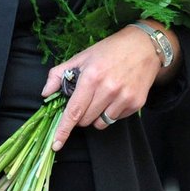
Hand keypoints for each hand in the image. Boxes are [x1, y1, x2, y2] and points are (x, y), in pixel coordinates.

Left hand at [42, 23, 179, 151]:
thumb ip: (59, 74)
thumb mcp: (81, 57)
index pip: (74, 111)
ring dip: (95, 115)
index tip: (56, 144)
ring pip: (100, 123)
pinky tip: (115, 96)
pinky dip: (110, 113)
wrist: (144, 46)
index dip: (63, 129)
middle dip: (80, 114)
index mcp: (92, 77)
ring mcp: (124, 97)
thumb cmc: (110, 50)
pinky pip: (115, 119)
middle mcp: (109, 89)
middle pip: (85, 120)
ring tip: (101, 96)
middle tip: (85, 98)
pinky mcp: (136, 103)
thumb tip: (46, 93)